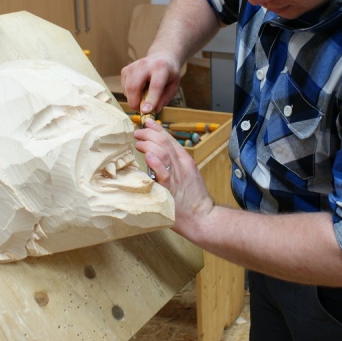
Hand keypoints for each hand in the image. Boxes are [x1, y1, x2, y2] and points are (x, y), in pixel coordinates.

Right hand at [121, 53, 181, 115]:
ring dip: (133, 99)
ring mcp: (133, 66)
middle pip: (134, 86)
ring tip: (143, 98)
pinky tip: (138, 91)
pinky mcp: (126, 69)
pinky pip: (124, 87)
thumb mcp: (173, 86)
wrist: (162, 57)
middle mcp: (145, 65)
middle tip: (141, 110)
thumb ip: (164, 99)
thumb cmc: (169, 74)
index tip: (145, 111)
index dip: (150, 100)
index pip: (155, 86)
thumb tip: (153, 110)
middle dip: (135, 102)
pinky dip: (129, 94)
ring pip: (127, 88)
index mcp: (161, 68)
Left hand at [134, 120, 213, 236]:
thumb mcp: (186, 177)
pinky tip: (148, 156)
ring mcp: (178, 177)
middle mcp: (182, 166)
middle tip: (137, 133)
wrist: (203, 217)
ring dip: (149, 145)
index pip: (170, 140)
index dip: (157, 129)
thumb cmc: (193, 200)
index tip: (147, 122)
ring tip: (138, 142)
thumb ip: (173, 166)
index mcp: (185, 161)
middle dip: (150, 134)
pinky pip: (164, 174)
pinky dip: (156, 163)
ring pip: (163, 153)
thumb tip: (157, 156)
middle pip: (165, 142)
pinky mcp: (172, 190)